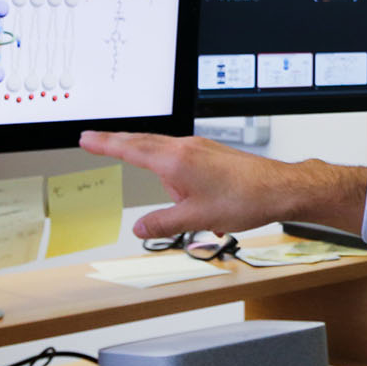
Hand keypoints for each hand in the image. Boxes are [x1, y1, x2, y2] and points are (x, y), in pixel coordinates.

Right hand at [80, 130, 366, 239]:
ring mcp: (201, 148)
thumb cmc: (244, 198)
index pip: (131, 148)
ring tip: (190, 213)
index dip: (105, 144)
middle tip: (97, 141)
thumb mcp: (195, 218)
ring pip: (167, 156)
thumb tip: (140, 227)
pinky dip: (183, 181)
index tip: (86, 138)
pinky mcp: (213, 154)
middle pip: (144, 144)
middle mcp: (186, 148)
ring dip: (165, 180)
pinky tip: (203, 209)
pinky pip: (186, 163)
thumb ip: (162, 223)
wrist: (280, 189)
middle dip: (121, 145)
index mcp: (176, 160)